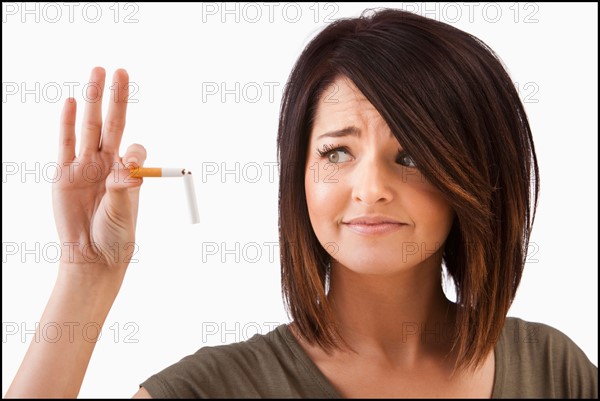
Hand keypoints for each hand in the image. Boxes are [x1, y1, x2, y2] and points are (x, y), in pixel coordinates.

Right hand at [52, 67, 145, 272]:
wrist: (90, 255)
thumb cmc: (115, 235)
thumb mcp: (124, 211)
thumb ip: (124, 189)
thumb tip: (130, 169)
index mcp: (127, 173)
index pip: (134, 149)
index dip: (135, 151)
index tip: (131, 162)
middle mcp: (107, 164)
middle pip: (112, 124)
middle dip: (116, 98)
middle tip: (120, 70)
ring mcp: (84, 166)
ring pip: (89, 126)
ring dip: (93, 99)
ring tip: (97, 71)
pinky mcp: (63, 173)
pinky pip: (65, 143)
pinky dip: (69, 123)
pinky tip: (72, 102)